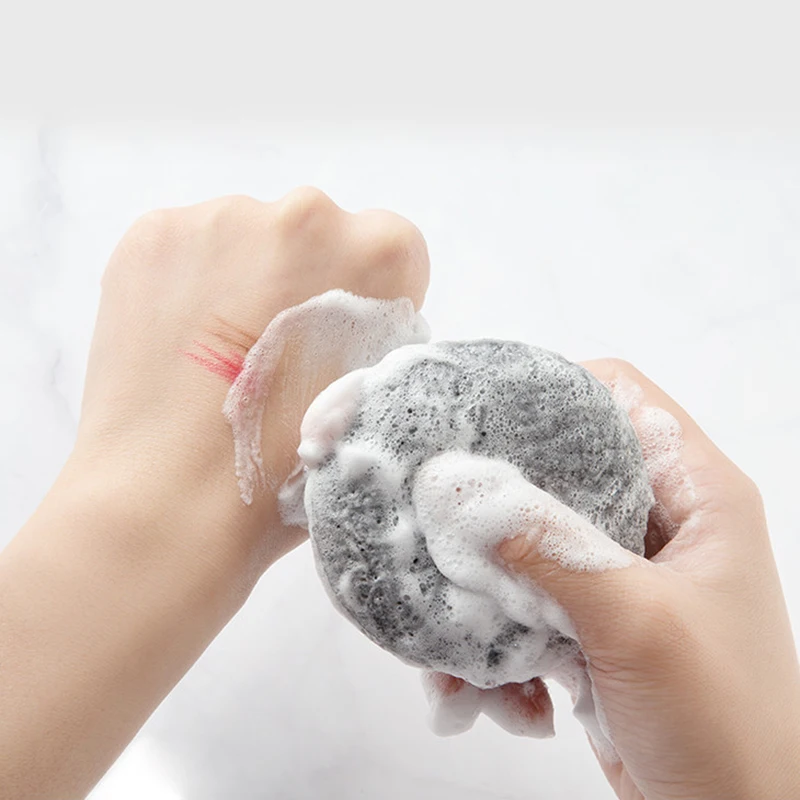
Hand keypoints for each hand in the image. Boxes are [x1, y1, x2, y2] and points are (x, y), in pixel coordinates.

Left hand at [70, 188, 428, 573]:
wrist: (173, 499)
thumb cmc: (291, 463)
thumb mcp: (377, 396)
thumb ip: (376, 334)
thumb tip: (349, 317)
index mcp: (379, 251)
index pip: (392, 249)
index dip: (367, 299)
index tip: (339, 342)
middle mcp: (304, 212)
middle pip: (315, 234)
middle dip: (303, 279)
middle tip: (275, 353)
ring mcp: (220, 217)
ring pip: (247, 237)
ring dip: (243, 278)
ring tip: (219, 357)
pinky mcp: (152, 234)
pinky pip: (189, 248)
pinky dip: (188, 284)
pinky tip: (180, 344)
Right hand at [499, 359, 799, 799]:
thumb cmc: (728, 726)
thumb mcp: (637, 623)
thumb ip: (550, 549)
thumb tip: (462, 488)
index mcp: (696, 494)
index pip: (617, 397)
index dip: (549, 389)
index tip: (476, 410)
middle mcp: (658, 524)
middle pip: (559, 471)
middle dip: (497, 505)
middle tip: (443, 518)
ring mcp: (621, 576)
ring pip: (529, 545)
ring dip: (489, 594)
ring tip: (468, 644)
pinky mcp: (592, 623)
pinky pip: (524, 606)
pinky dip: (498, 647)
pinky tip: (498, 696)